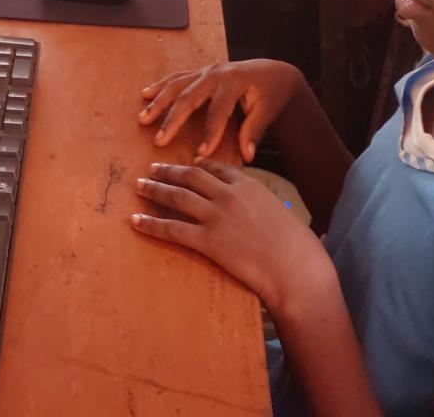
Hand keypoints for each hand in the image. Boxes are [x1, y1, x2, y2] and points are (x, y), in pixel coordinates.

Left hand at [131, 160, 326, 309]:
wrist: (295, 268)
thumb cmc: (297, 247)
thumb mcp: (280, 214)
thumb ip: (262, 207)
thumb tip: (257, 212)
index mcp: (249, 186)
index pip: (217, 169)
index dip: (197, 166)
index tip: (186, 165)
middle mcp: (229, 195)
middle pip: (191, 177)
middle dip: (169, 172)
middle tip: (152, 169)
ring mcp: (216, 216)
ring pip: (177, 197)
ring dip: (155, 190)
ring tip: (140, 186)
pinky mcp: (207, 240)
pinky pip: (172, 228)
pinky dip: (150, 224)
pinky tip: (135, 221)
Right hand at [138, 59, 301, 160]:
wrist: (273, 71)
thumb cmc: (271, 93)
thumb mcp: (268, 111)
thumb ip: (254, 131)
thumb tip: (247, 156)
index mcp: (234, 81)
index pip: (218, 110)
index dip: (210, 132)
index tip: (201, 154)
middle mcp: (216, 73)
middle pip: (189, 96)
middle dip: (173, 120)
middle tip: (159, 140)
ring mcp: (206, 70)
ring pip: (177, 85)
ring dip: (159, 102)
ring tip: (143, 119)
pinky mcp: (200, 72)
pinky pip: (177, 78)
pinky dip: (160, 86)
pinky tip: (145, 95)